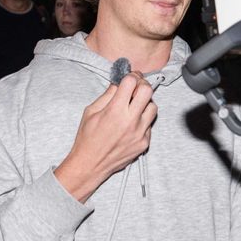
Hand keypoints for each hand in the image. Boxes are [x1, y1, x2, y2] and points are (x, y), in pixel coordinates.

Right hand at [53, 74, 156, 202]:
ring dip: (145, 103)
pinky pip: (149, 124)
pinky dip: (142, 120)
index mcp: (115, 110)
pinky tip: (131, 124)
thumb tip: (119, 82)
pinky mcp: (144, 143)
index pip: (132, 82)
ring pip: (153, 107)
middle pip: (148, 91)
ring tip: (134, 106)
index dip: (131, 76)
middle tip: (135, 88)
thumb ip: (107, 95)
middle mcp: (130, 121)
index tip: (129, 77)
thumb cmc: (87, 138)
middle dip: (142, 85)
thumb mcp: (91, 112)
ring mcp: (140, 133)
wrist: (91, 165)